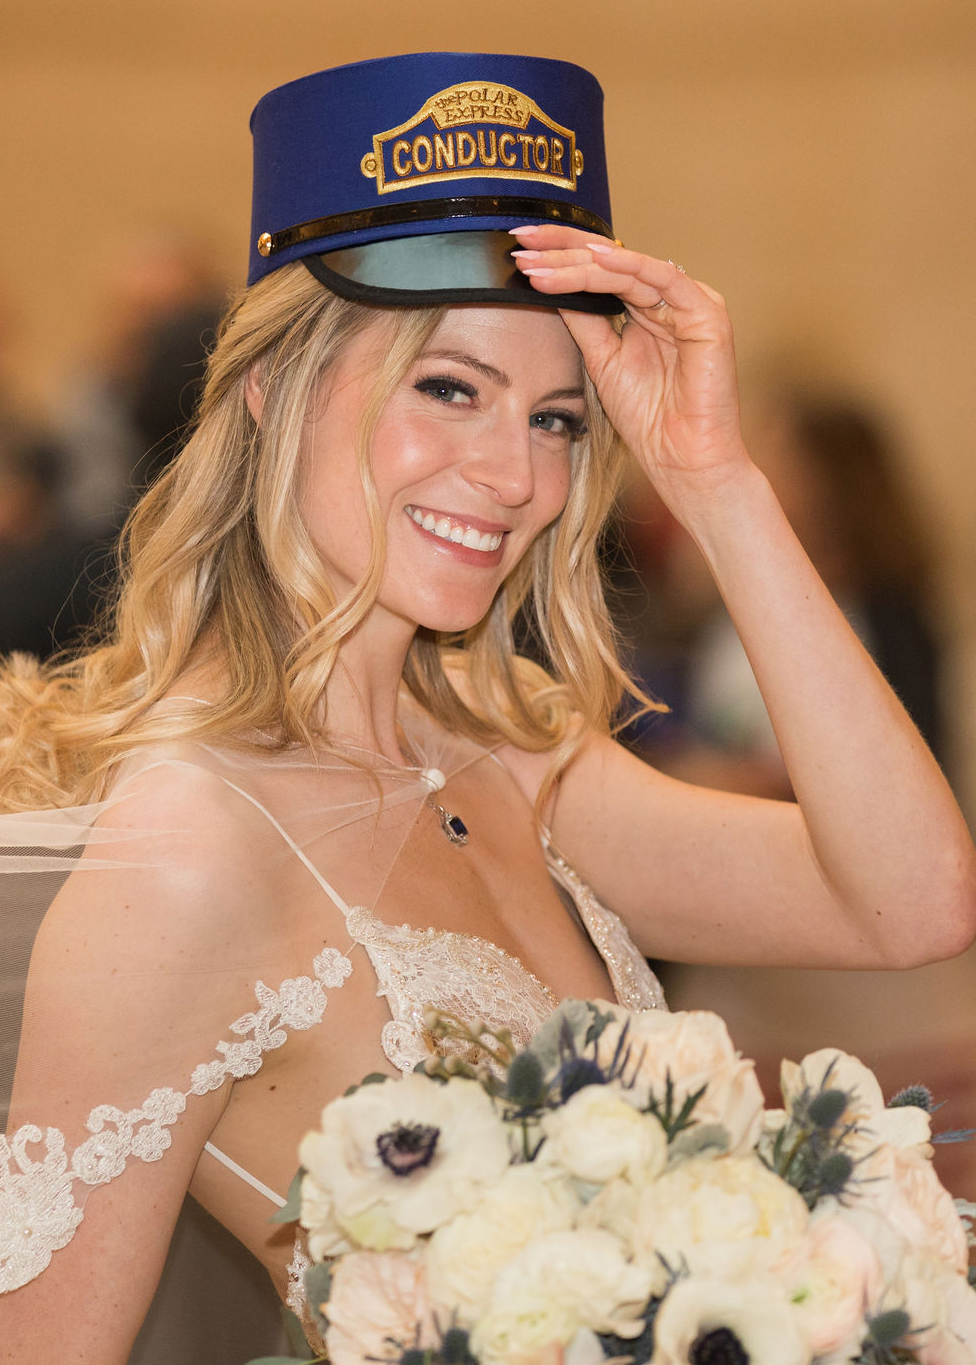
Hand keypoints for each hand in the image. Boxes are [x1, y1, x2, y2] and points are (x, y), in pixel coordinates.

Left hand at [510, 224, 751, 517]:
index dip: (561, 256)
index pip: (600, 269)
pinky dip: (626, 267)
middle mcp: (670, 298)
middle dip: (563, 248)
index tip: (519, 250)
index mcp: (647, 307)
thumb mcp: (601, 360)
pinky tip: (591, 260)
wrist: (681, 459)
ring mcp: (691, 302)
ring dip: (579, 261)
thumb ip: (583, 319)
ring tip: (539, 262)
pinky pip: (663, 278)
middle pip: (612, 259)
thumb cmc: (647, 418)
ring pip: (629, 266)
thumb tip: (549, 282)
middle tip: (521, 242)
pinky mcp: (707, 313)